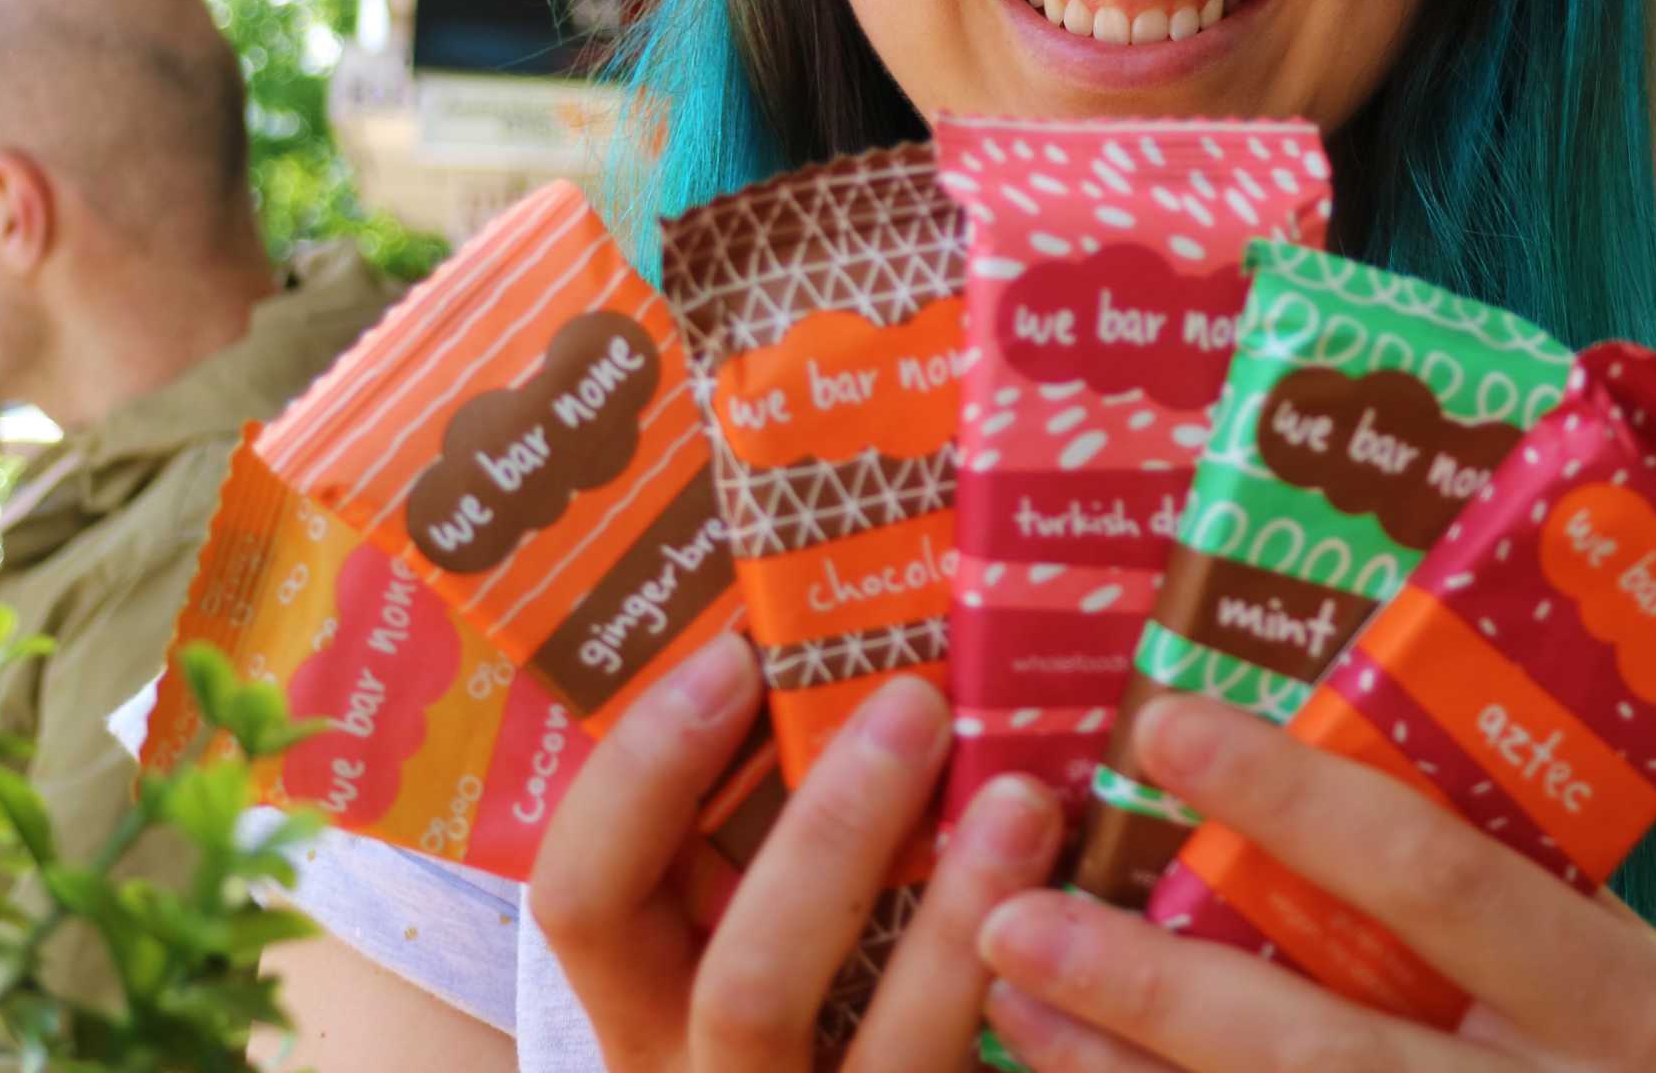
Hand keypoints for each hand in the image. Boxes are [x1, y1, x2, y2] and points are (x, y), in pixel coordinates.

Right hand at [528, 634, 1063, 1069]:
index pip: (582, 900)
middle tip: (913, 703)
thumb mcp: (740, 924)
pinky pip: (972, 1071)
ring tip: (1021, 799)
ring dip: (957, 916)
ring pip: (887, 1053)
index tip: (734, 656)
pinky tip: (1073, 914)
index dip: (643, 774)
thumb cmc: (811, 987)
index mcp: (644, 1008)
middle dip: (832, 837)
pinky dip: (1022, 988)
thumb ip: (749, 822)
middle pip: (745, 984)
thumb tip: (802, 627)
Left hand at [975, 694, 1655, 1072]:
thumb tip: (1336, 732)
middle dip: (1153, 986)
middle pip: (1319, 1048)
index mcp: (1622, 1005)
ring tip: (1010, 1004)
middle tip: (1018, 918)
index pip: (1433, 877)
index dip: (1291, 801)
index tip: (1159, 728)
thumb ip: (1512, 885)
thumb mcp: (1628, 976)